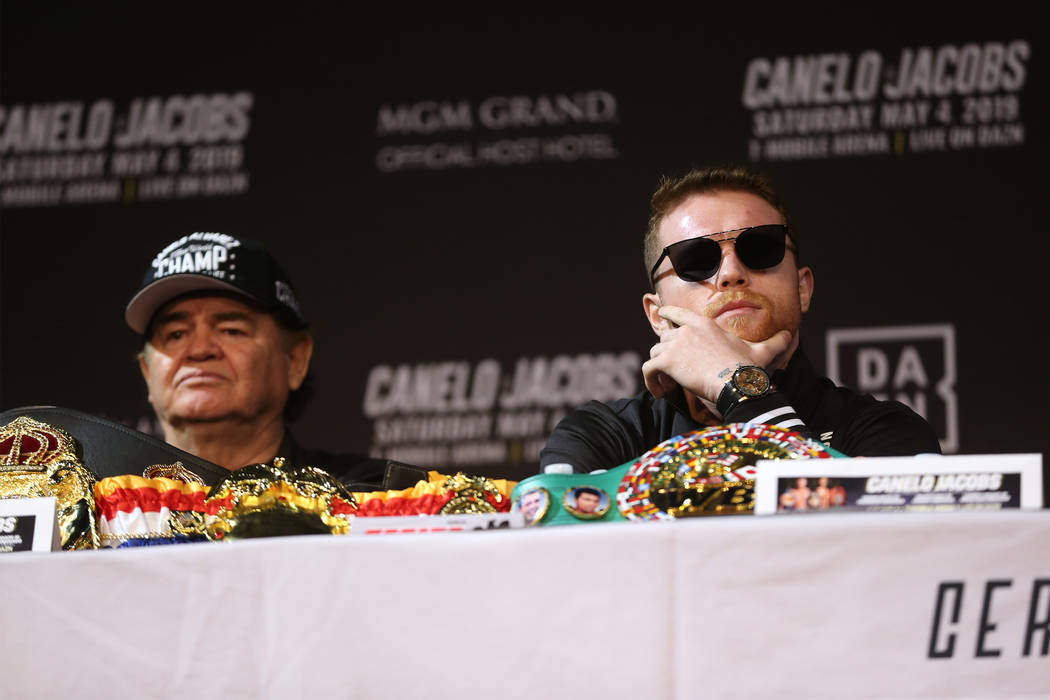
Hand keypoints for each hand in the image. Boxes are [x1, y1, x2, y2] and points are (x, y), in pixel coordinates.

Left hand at [641, 305, 792, 401]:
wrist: (737, 384)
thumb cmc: (749, 369)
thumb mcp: (762, 352)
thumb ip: (775, 341)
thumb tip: (790, 335)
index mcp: (704, 324)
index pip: (677, 313)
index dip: (667, 315)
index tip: (661, 317)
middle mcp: (686, 330)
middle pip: (664, 339)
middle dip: (665, 356)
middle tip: (674, 375)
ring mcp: (675, 344)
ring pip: (654, 355)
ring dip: (658, 371)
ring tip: (668, 386)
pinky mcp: (667, 361)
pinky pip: (648, 370)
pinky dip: (650, 381)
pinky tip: (660, 392)